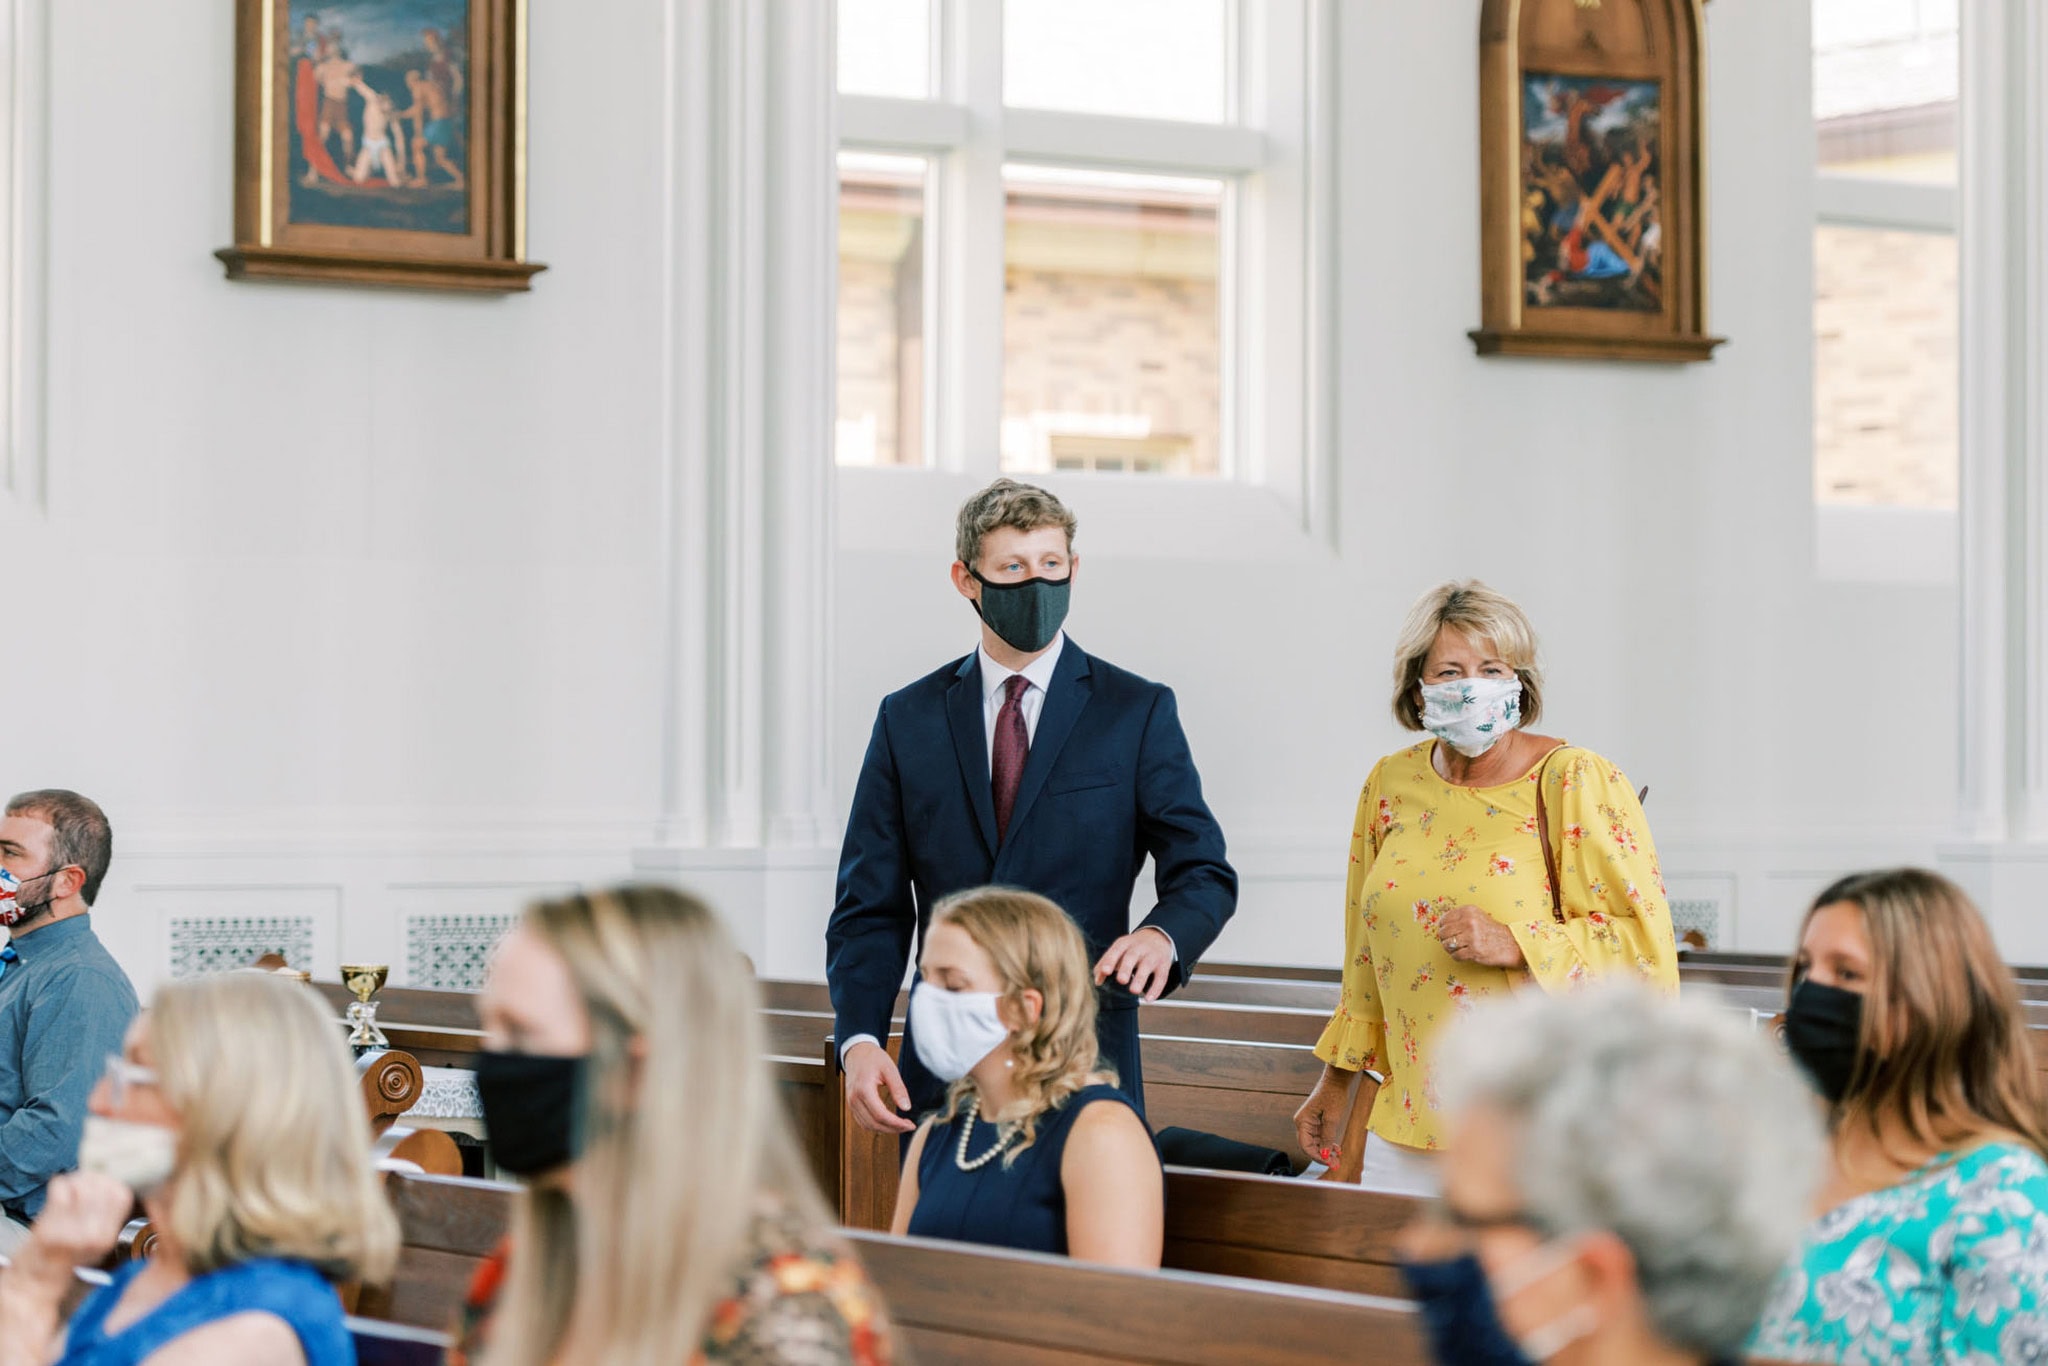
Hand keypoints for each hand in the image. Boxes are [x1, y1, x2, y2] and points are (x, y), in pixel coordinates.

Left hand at [18, 1173, 133, 1276]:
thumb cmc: (65, 1253)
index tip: (102, 1183)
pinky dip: (58, 1185)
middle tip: (82, 1182)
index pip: (121, 1195)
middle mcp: (94, 1236)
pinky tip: (56, 1192)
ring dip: (74, 1181)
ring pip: (82, 1186)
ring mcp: (71, 1233)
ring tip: (70, 1186)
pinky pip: (60, 1190)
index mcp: (108, 1236)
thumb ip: (108, 1213)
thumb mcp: (98, 1238)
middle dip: (92, 1179)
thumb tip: (111, 1178)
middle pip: (102, 1187)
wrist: (36, 1277)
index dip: (111, 1183)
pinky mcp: (49, 1228)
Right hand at [843, 1040, 915, 1134]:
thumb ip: (898, 1088)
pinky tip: (888, 1122)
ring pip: (867, 1125)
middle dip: (893, 1129)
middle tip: (908, 1126)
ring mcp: (851, 1103)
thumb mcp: (889, 1069)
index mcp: (863, 1089)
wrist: (856, 1052)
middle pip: (874, 1124)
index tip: (910, 1125)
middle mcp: (854, 1099)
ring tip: (900, 1125)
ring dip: (885, 1129)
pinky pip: (862, 1121)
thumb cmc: (872, 1057)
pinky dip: (876, 1125)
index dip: (896, 1124)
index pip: (880, 1115)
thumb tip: (906, 1107)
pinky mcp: (852, 1104)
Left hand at [1093, 927, 1174, 1002]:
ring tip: (1134, 991)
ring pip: (1147, 966)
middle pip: (1132, 956)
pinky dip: (1156, 989)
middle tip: (1121, 980)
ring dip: (1140, 979)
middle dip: (1126, 968)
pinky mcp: (1164, 965)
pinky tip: (1149, 999)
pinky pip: (1161, 977)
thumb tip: (1097, 981)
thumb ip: (1105, 964)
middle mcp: (1139, 948)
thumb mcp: (1119, 950)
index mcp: (1125, 943)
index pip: (1116, 950)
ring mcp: (1152, 956)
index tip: (1105, 971)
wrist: (1158, 937)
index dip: (1111, 960)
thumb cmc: (1132, 948)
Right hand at [1293, 1068, 1353, 1165]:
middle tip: (1336, 1164)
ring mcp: (1309, 1122)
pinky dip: (1327, 1144)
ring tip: (1338, 1158)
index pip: (1305, 1146)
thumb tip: (1324, 1154)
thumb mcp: (1332, 1118)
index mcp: (1303, 1121)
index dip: (1317, 1157)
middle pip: (1310, 1146)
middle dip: (1322, 1156)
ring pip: (1315, 1143)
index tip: (1329, 1163)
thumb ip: (1327, 1137)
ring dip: (1326, 1151)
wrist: (1337, 1080)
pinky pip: (1320, 1137)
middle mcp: (1303, 1123)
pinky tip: (1337, 1149)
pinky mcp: (1317, 1121)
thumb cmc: (1333, 1095)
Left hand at [1437, 904, 1523, 968]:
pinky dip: (1457, 957)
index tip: (1448, 932)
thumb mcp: (1477, 916)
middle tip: (1451, 942)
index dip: (1443, 928)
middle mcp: (1469, 922)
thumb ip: (1460, 918)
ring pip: (1447, 944)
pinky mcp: (1474, 951)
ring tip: (1457, 949)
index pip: (1444, 919)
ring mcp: (1472, 937)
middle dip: (1445, 939)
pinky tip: (1463, 955)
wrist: (1511, 944)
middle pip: (1443, 932)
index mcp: (1468, 911)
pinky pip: (1455, 955)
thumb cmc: (1492, 931)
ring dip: (1450, 949)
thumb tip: (1441, 925)